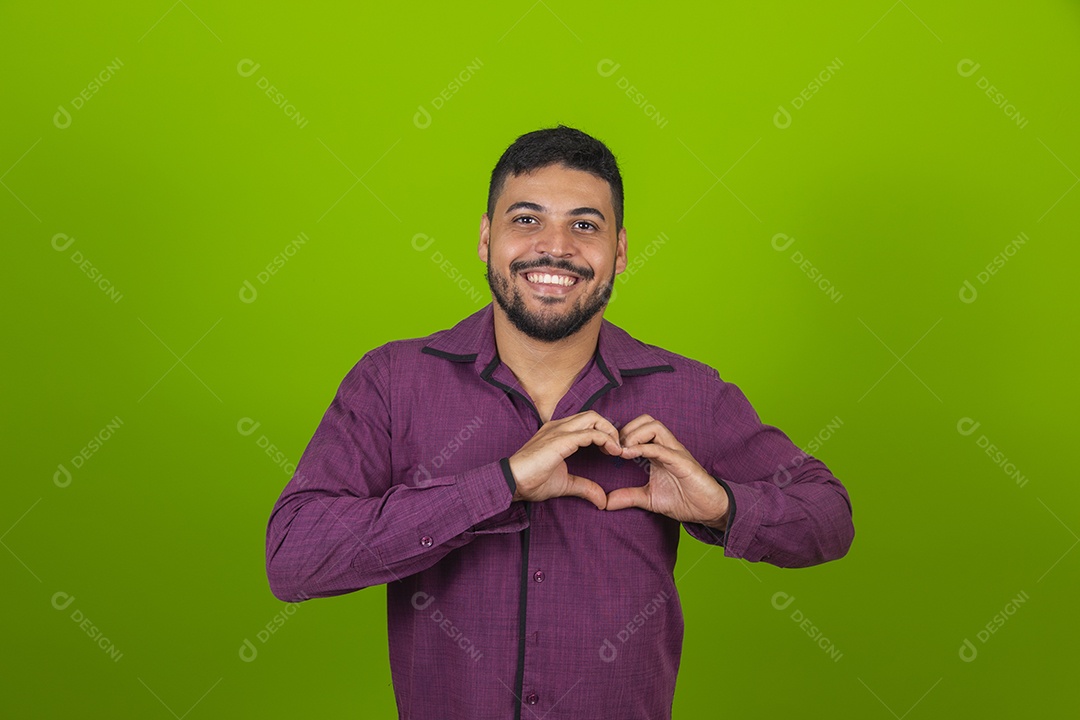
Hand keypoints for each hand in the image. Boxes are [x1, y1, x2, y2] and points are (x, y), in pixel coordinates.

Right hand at [508, 410, 621, 509]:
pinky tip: (612, 452)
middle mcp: (558, 426)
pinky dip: (606, 440)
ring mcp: (558, 431)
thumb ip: (584, 487)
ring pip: (593, 418)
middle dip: (611, 429)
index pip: (587, 422)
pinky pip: (590, 433)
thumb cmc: (531, 481)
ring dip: (610, 432)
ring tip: (617, 450)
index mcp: (557, 432)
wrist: (512, 483)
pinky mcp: (560, 440)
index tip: (612, 452)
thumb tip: (602, 500)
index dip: (604, 433)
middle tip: (618, 449)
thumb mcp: (564, 484)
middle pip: (593, 415)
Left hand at [606, 414, 728, 526]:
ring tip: (622, 451)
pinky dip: (643, 448)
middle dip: (627, 429)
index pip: (639, 428)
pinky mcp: (683, 462)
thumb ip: (629, 497)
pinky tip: (628, 455)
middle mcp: (667, 447)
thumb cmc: (683, 500)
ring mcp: (676, 452)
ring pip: (654, 426)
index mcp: (658, 451)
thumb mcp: (649, 498)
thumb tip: (606, 502)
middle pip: (646, 420)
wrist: (708, 510)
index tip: (607, 451)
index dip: (620, 435)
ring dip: (634, 434)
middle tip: (614, 448)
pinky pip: (661, 447)